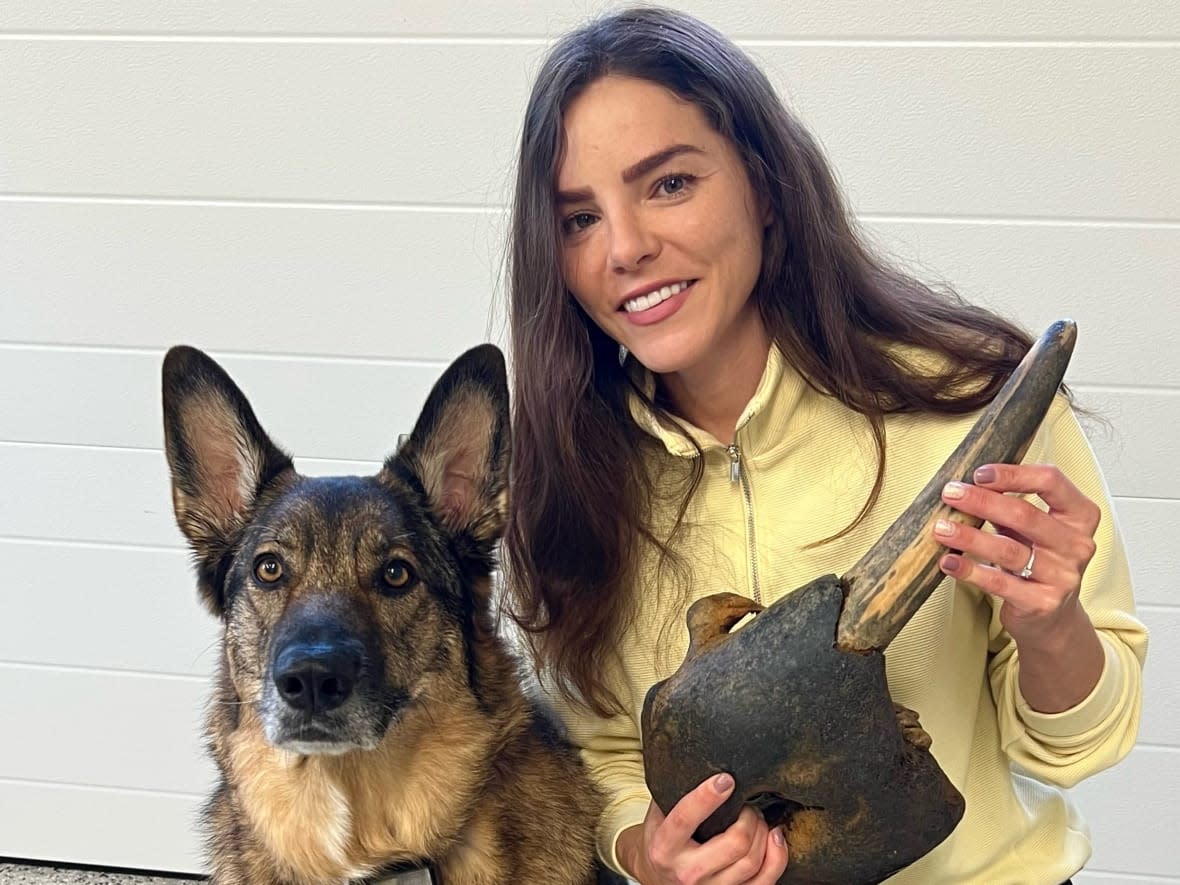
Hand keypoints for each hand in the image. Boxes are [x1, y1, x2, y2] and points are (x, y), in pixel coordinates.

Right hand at [618, 773, 787, 883]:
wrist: (655, 876)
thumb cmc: (662, 839)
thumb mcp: (658, 814)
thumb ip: (675, 791)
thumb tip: (701, 755)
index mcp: (664, 847)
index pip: (686, 818)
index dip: (708, 797)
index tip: (726, 778)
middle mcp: (687, 873)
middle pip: (735, 843)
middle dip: (749, 816)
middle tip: (747, 804)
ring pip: (753, 862)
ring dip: (763, 832)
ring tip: (757, 818)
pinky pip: (765, 881)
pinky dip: (778, 856)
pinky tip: (775, 836)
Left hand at [933, 462, 1104, 709]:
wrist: (1053, 617)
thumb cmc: (1038, 559)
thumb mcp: (1035, 528)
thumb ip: (1012, 506)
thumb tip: (967, 485)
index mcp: (1080, 516)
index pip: (1051, 481)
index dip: (1013, 474)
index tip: (979, 473)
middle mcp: (1077, 545)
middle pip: (1024, 515)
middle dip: (982, 502)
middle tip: (950, 494)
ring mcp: (1063, 576)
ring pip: (1008, 550)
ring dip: (969, 536)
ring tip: (941, 528)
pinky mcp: (1042, 603)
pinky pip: (999, 583)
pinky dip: (970, 570)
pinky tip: (948, 561)